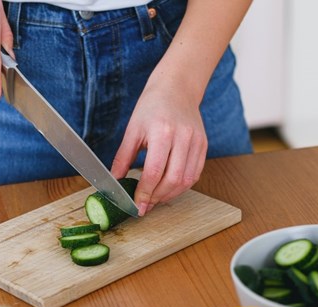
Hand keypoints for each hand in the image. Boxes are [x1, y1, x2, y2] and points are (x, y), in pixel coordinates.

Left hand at [111, 79, 207, 216]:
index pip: (154, 172)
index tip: (137, 206)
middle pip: (173, 180)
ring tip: (156, 199)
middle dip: (158, 197)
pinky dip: (182, 186)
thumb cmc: (152, 107)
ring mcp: (196, 142)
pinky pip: (195, 174)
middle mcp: (183, 137)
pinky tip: (169, 188)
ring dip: (170, 195)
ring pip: (187, 181)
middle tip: (145, 205)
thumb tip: (114, 181)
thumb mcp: (132, 130)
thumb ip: (123, 158)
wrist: (176, 88)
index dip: (145, 193)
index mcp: (162, 132)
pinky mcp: (203, 145)